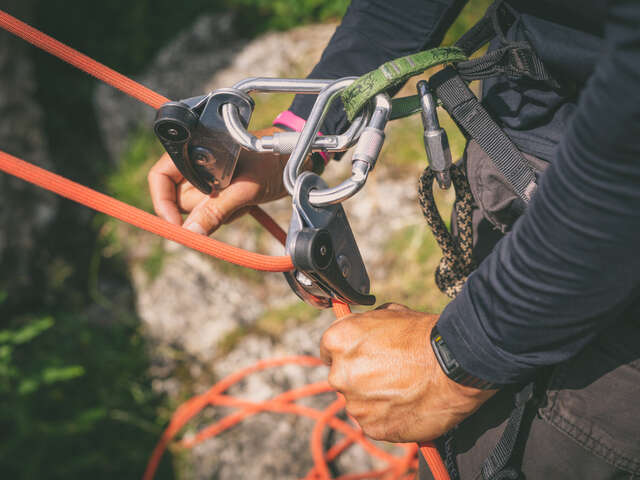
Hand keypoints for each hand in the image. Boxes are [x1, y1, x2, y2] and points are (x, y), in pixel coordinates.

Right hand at [148, 127, 289, 234]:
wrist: (299, 159)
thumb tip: (189, 232)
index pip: (160, 176)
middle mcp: (196, 161)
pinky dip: (228, 211)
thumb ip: (215, 210)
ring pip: (197, 207)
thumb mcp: (245, 188)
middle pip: (179, 197)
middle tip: (232, 199)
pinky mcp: (221, 187)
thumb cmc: (275, 162)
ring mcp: (208, 175)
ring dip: (219, 210)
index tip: (175, 225)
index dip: (162, 201)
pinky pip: (213, 210)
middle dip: (203, 207)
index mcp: (195, 147)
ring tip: (243, 197)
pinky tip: (246, 202)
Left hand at [320, 303, 496, 442]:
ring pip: (359, 402)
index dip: (348, 352)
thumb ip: (365, 325)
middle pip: (342, 378)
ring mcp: (355, 404)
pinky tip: (408, 404)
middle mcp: (340, 374)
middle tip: (390, 372)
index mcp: (338, 341)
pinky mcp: (373, 428)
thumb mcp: (389, 313)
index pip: (328, 350)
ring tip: (404, 388)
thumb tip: (362, 330)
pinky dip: (388, 417)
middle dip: (360, 376)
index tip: (362, 355)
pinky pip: (375, 422)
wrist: (453, 365)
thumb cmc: (423, 335)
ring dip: (374, 398)